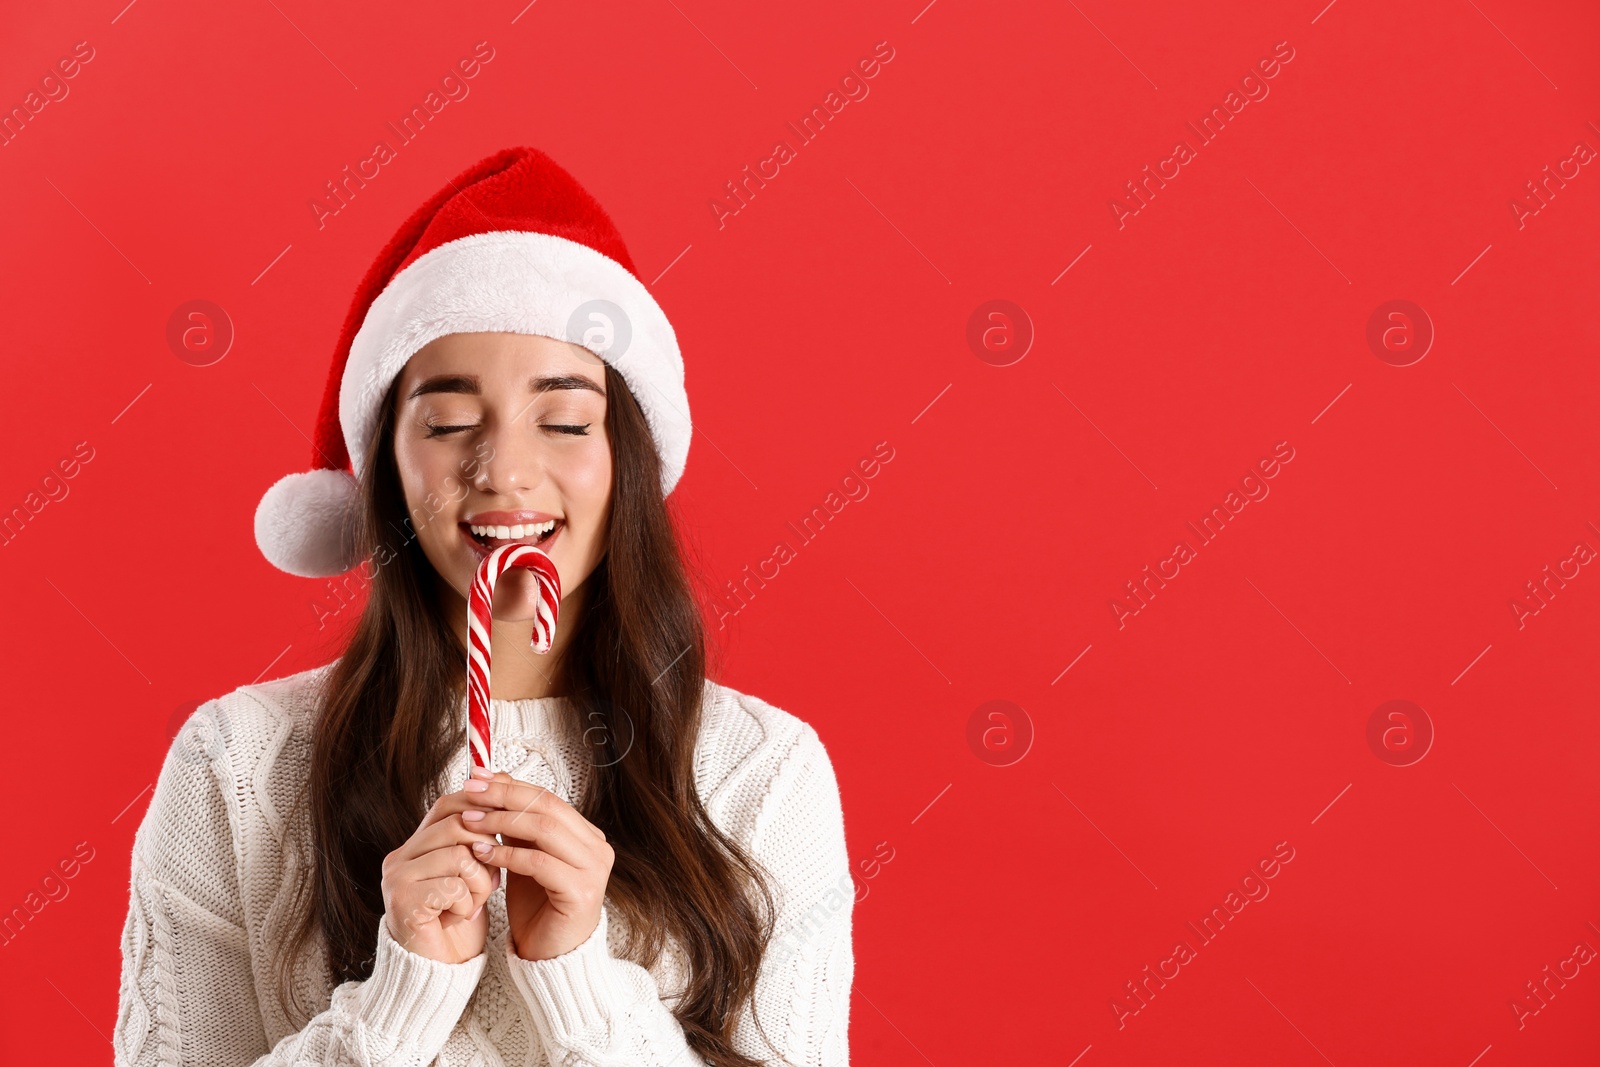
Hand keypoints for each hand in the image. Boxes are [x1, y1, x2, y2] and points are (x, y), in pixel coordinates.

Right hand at [379, 788, 503, 963]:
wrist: (439, 971)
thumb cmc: (457, 919)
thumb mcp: (471, 872)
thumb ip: (476, 840)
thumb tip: (503, 796)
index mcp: (414, 845)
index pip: (447, 804)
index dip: (481, 806)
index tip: (510, 817)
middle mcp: (399, 857)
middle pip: (458, 826)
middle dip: (488, 850)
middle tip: (491, 879)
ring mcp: (397, 879)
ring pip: (460, 855)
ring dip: (480, 882)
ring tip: (474, 901)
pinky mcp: (403, 902)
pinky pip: (454, 886)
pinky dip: (468, 904)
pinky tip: (459, 918)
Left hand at [461, 768, 613, 960]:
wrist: (551, 957)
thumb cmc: (537, 908)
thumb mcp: (524, 858)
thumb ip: (516, 825)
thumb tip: (492, 782)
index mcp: (587, 835)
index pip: (547, 797)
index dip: (510, 785)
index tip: (476, 778)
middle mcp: (597, 848)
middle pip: (547, 807)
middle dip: (504, 796)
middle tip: (469, 792)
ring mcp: (594, 869)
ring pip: (544, 829)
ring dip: (501, 822)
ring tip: (469, 821)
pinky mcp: (581, 892)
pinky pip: (539, 863)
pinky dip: (507, 855)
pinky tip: (482, 853)